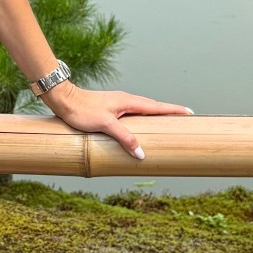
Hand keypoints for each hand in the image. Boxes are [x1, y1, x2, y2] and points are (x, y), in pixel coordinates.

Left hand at [41, 83, 194, 161]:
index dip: (174, 110)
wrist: (63, 99)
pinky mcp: (111, 108)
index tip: (189, 112)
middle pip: (153, 107)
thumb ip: (124, 138)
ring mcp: (118, 104)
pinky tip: (140, 125)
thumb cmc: (82, 110)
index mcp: (129, 102)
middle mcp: (126, 100)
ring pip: (143, 110)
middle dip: (169, 112)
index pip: (157, 107)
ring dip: (156, 115)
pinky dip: (143, 118)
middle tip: (183, 118)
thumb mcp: (105, 125)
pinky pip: (133, 113)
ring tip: (167, 123)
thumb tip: (141, 153)